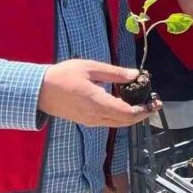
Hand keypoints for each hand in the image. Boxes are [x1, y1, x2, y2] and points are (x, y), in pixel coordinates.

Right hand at [38, 60, 159, 127]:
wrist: (38, 91)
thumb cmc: (63, 75)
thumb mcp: (91, 68)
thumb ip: (115, 73)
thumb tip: (135, 75)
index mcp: (97, 103)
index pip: (127, 113)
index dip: (143, 110)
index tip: (154, 102)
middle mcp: (95, 116)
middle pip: (125, 122)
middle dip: (142, 114)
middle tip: (154, 103)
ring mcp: (90, 121)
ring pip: (118, 124)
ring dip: (133, 116)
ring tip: (144, 103)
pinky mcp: (86, 121)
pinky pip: (109, 122)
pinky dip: (121, 116)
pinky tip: (125, 104)